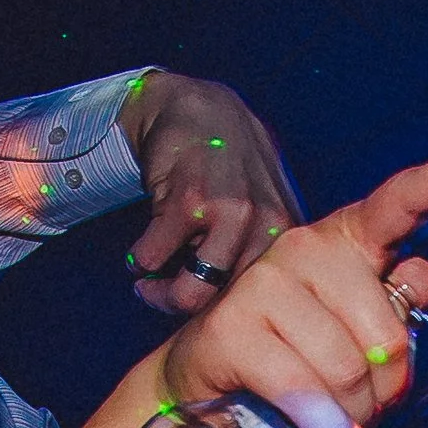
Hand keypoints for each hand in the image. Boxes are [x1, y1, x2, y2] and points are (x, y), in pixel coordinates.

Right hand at [122, 72, 303, 314]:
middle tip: (164, 299)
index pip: (266, 304)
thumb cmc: (231, 167)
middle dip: (187, 311)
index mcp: (288, 235)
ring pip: (190, 292)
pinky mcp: (187, 201)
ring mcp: (229, 213)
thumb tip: (236, 320)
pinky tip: (142, 250)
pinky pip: (153, 258)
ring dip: (158, 293)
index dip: (228, 320)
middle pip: (227, 307)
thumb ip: (259, 257)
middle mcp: (266, 225)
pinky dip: (140, 260)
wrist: (199, 107)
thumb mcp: (265, 207)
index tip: (203, 315)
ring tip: (148, 284)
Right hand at [157, 145, 427, 427]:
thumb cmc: (297, 358)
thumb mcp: (356, 333)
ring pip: (347, 368)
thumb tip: (422, 273)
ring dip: (349, 412)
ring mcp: (266, 283)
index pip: (398, 204)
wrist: (211, 384)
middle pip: (387, 334)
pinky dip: (321, 423)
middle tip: (364, 404)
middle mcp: (306, 249)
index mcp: (346, 241)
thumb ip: (396, 307)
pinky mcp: (234, 325)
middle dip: (384, 389)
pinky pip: (304, 387)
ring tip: (335, 418)